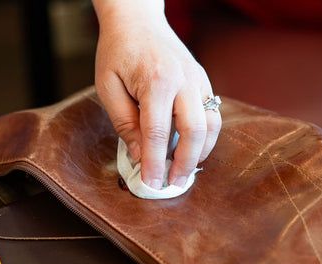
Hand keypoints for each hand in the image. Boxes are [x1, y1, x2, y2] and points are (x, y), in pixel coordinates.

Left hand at [92, 0, 220, 188]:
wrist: (138, 20)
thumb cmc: (118, 52)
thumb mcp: (108, 87)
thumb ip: (124, 123)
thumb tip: (140, 156)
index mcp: (156, 81)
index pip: (157, 133)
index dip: (155, 163)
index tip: (152, 184)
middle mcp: (183, 80)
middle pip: (193, 132)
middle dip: (185, 164)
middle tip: (173, 185)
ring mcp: (198, 80)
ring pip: (211, 126)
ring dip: (200, 154)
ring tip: (185, 173)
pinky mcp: (204, 82)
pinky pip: (213, 115)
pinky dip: (205, 138)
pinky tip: (192, 152)